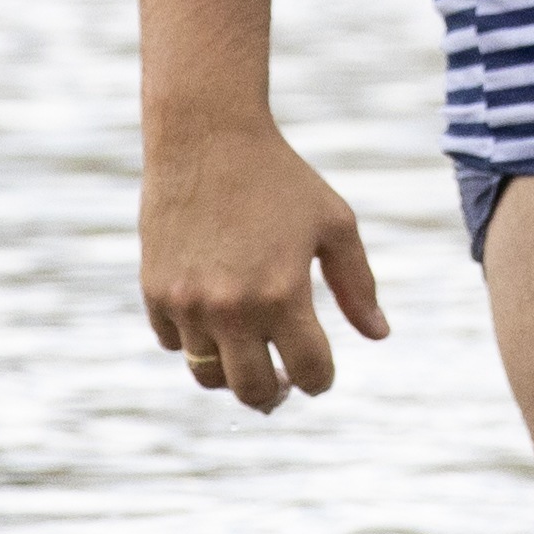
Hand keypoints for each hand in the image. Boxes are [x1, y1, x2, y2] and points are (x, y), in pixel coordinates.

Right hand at [142, 114, 388, 415]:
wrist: (206, 139)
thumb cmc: (280, 179)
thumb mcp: (335, 224)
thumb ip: (358, 285)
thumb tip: (379, 335)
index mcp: (283, 294)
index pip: (308, 372)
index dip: (321, 381)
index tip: (321, 374)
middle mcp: (231, 308)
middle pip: (251, 391)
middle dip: (274, 394)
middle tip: (283, 383)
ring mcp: (187, 304)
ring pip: (207, 375)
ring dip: (232, 372)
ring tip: (251, 355)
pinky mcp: (155, 293)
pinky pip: (174, 344)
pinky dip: (195, 342)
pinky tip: (215, 319)